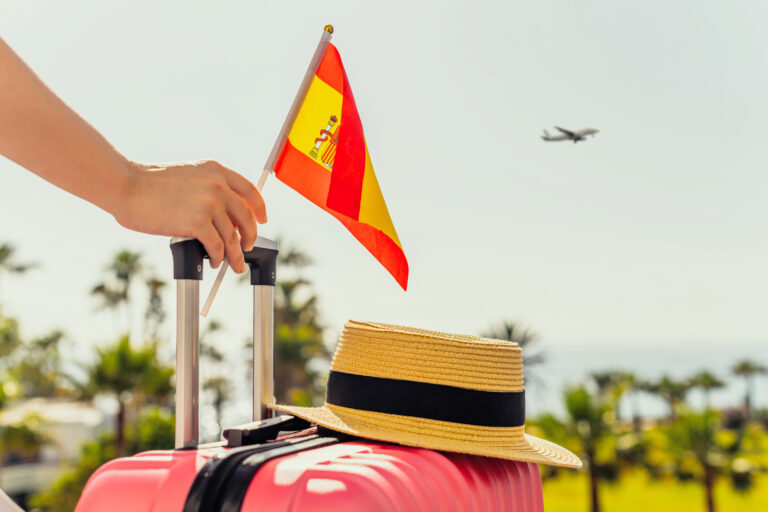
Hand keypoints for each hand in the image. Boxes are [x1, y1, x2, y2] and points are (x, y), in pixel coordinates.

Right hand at [114, 160, 266, 272]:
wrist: (126, 185)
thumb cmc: (148, 183)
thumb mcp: (188, 175)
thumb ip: (207, 188)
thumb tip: (223, 214)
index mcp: (215, 170)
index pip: (249, 190)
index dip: (259, 208)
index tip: (262, 219)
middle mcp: (217, 185)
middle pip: (246, 217)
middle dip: (250, 236)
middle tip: (248, 247)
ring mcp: (209, 204)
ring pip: (232, 236)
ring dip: (234, 254)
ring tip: (234, 264)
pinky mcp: (197, 223)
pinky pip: (217, 246)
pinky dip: (218, 258)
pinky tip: (214, 262)